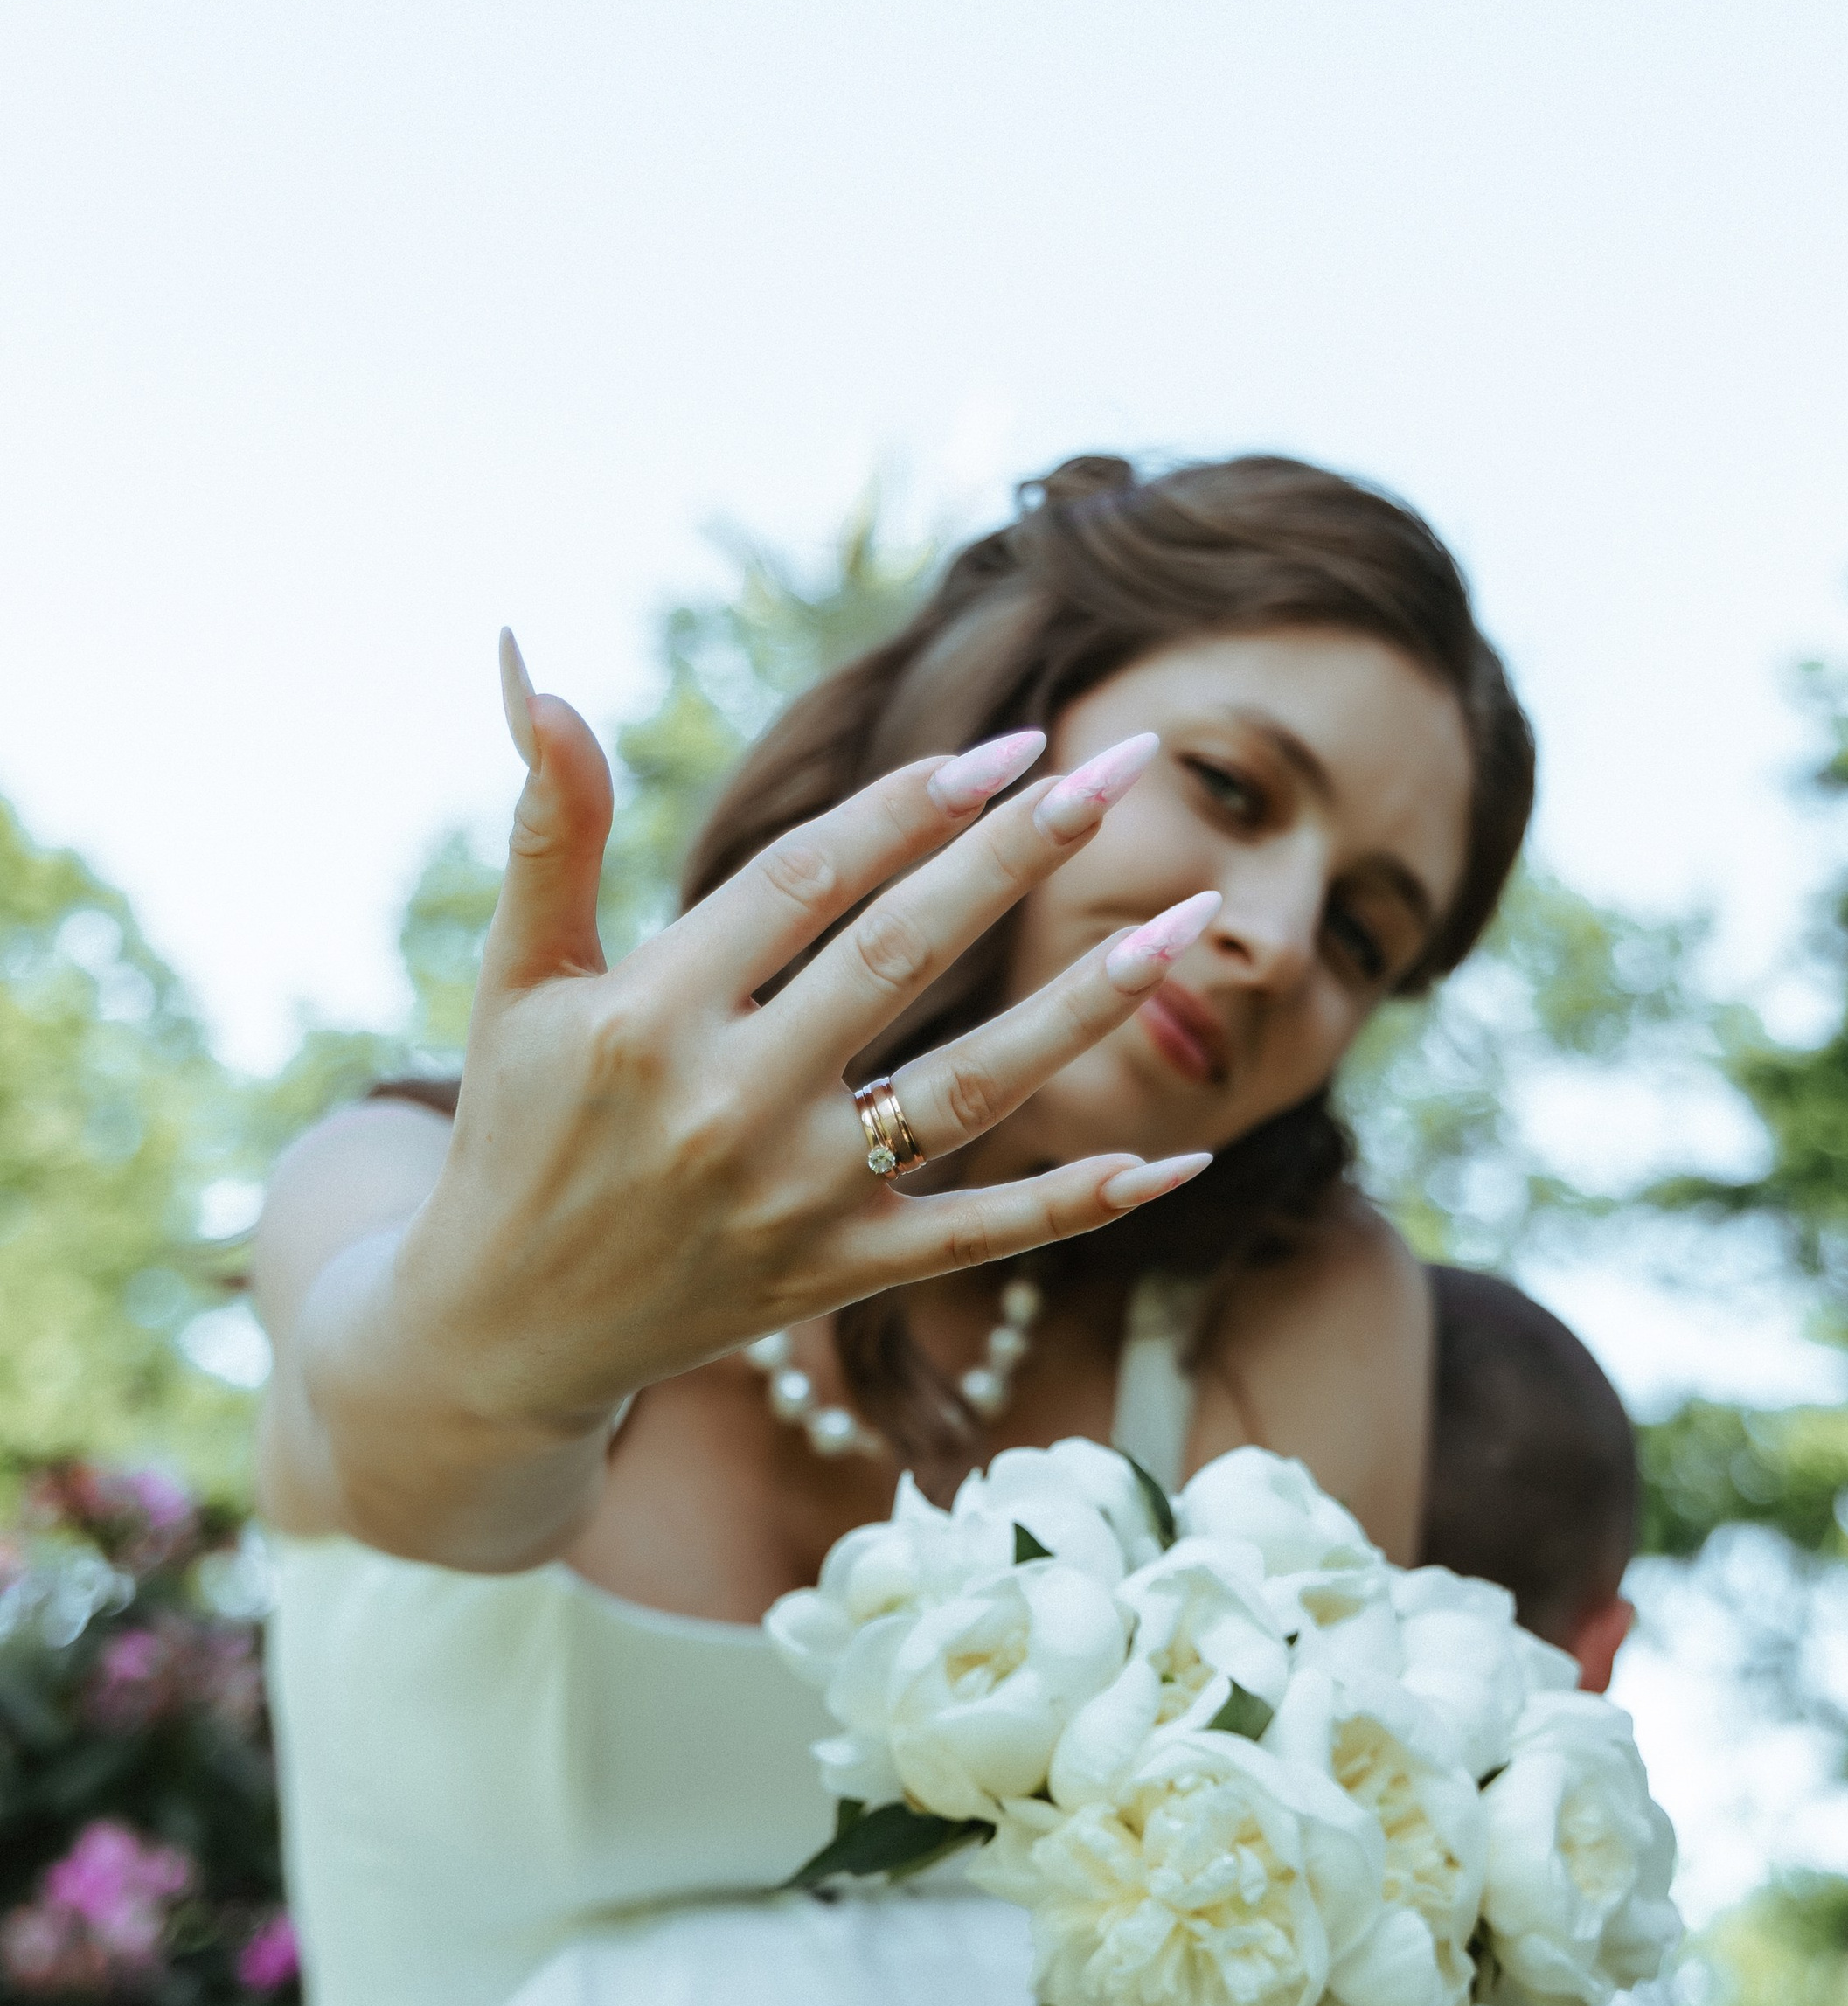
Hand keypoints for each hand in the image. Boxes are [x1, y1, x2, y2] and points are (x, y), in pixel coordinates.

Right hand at [398, 639, 1217, 1434]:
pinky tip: (1174, 1158)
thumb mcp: (517, 981)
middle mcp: (728, 1106)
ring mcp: (795, 1201)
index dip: (913, 807)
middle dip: (1018, 858)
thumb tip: (530, 673)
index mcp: (650, 1016)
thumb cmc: (517, 1130)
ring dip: (1083, 1007)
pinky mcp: (837, 1279)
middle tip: (1119, 774)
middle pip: (902, 958)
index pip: (809, 883)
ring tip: (1185, 928)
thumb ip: (548, 832)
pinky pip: (980, 1236)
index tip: (1012, 747)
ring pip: (968, 1090)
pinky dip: (1078, 1204)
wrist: (504, 1332)